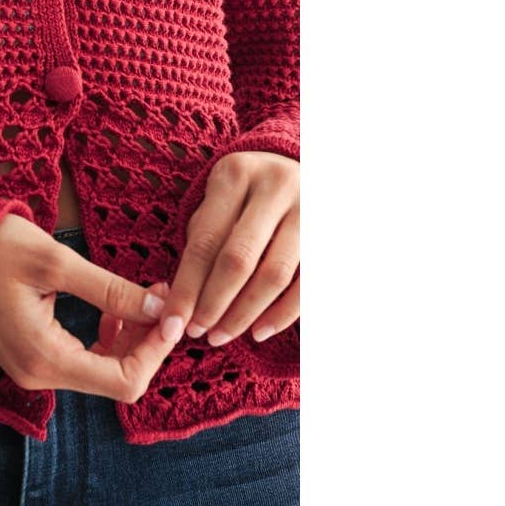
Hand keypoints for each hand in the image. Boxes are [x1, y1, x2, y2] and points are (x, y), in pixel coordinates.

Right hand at [0, 214, 184, 402]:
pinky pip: (84, 361)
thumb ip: (111, 290)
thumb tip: (162, 311)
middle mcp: (38, 375)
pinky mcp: (31, 356)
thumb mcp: (56, 262)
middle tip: (160, 296)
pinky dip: (108, 340)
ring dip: (131, 339)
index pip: (124, 381)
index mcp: (44, 358)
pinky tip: (114, 310)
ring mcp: (32, 369)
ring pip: (103, 372)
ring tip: (144, 297)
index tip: (171, 311)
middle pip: (117, 380)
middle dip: (147, 342)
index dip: (156, 350)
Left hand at [162, 150, 298, 346]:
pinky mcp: (334, 234)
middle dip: (213, 304)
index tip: (170, 325)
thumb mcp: (218, 202)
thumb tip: (181, 304)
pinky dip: (282, 314)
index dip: (186, 289)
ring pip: (274, 274)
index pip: (204, 241)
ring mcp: (311, 208)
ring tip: (220, 336)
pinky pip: (308, 284)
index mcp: (235, 173)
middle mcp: (276, 185)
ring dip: (244, 314)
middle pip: (239, 259)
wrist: (301, 169)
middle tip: (196, 334)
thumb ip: (202, 242)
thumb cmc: (244, 196)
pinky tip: (258, 332)